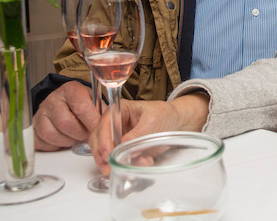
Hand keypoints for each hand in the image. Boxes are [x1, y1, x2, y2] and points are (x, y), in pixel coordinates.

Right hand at [33, 81, 99, 150]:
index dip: (91, 121)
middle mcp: (53, 99)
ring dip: (68, 140)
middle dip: (80, 133)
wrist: (63, 104)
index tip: (98, 129)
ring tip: (76, 137)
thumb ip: (101, 111)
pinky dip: (56, 145)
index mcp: (70, 90)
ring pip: (52, 134)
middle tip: (87, 135)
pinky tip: (64, 139)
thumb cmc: (81, 104)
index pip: (81, 106)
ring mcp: (40, 113)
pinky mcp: (33, 128)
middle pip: (66, 123)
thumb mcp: (94, 102)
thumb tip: (110, 124)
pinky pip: (42, 141)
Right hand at [89, 93, 209, 174]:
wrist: (178, 124)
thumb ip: (137, 134)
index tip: (108, 152)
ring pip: (105, 153)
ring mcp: (117, 137)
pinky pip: (118, 159)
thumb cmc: (166, 115)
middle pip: (98, 140)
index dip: (103, 139)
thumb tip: (122, 146)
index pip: (105, 124)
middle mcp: (115, 123)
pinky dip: (127, 164)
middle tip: (111, 167)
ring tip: (140, 162)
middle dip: (104, 155)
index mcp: (120, 109)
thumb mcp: (153, 121)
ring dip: (117, 161)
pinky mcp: (123, 149)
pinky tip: (144, 162)